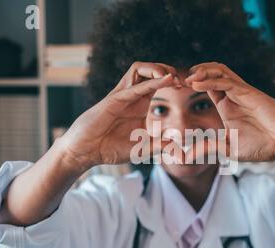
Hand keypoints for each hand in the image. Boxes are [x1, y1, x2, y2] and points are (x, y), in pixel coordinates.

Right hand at [59, 62, 178, 168]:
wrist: (86, 152)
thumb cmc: (110, 148)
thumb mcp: (142, 148)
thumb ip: (160, 145)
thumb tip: (178, 146)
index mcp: (140, 103)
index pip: (158, 82)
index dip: (173, 81)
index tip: (188, 88)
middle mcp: (132, 96)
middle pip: (150, 70)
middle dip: (168, 69)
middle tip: (184, 81)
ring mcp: (122, 96)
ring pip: (139, 69)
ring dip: (157, 68)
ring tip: (172, 76)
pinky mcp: (113, 100)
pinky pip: (133, 87)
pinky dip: (150, 83)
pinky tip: (165, 80)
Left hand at [185, 62, 274, 162]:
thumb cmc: (261, 146)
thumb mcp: (227, 148)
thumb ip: (206, 148)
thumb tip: (184, 157)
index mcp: (226, 105)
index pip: (206, 86)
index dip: (190, 83)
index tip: (173, 87)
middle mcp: (233, 95)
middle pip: (211, 73)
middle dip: (193, 72)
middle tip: (176, 79)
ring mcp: (242, 93)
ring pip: (219, 72)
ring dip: (201, 71)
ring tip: (187, 78)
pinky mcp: (250, 94)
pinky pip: (228, 82)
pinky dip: (211, 81)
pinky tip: (196, 83)